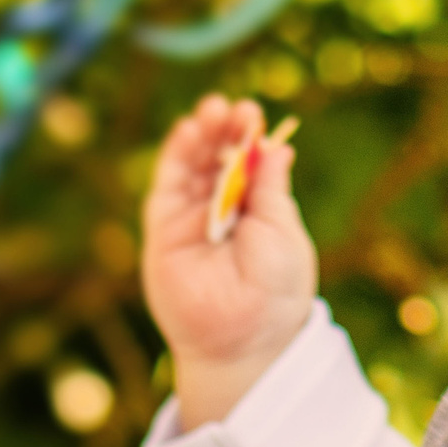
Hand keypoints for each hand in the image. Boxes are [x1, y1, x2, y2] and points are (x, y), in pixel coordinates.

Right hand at [142, 95, 317, 428]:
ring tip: (211, 110)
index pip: (249, 164)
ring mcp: (191, 220)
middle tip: (233, 107)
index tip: (253, 114)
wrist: (242, 338)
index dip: (249, 137)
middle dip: (224, 130)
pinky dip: (176, 156)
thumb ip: (272, 188)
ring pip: (191, 166)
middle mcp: (223, 214)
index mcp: (258, 214)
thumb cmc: (274, 289)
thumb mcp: (283, 231)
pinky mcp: (164, 231)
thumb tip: (277, 146)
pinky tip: (187, 132)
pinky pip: (167, 186)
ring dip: (200, 135)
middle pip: (219, 159)